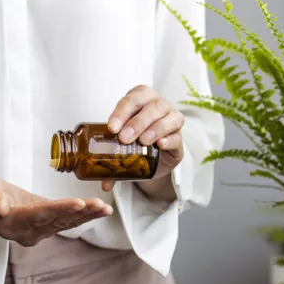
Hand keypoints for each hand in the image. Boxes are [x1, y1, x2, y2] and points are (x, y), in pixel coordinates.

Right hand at [0, 172, 112, 246]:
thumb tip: (1, 206)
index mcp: (10, 222)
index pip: (38, 215)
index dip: (59, 209)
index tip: (78, 203)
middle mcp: (25, 231)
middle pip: (56, 221)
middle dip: (80, 213)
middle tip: (100, 205)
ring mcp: (36, 231)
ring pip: (65, 223)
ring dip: (86, 216)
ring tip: (105, 208)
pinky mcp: (44, 225)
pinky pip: (66, 221)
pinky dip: (84, 215)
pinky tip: (100, 210)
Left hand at [104, 85, 183, 200]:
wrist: (150, 160)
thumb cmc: (133, 144)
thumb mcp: (119, 146)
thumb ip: (110, 160)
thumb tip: (104, 184)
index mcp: (141, 100)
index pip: (133, 98)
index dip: (122, 111)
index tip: (112, 128)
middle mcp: (159, 106)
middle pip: (154, 105)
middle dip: (138, 121)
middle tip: (124, 138)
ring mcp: (172, 121)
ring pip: (170, 117)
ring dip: (155, 129)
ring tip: (142, 142)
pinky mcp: (179, 140)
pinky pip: (178, 137)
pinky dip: (169, 140)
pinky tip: (160, 145)